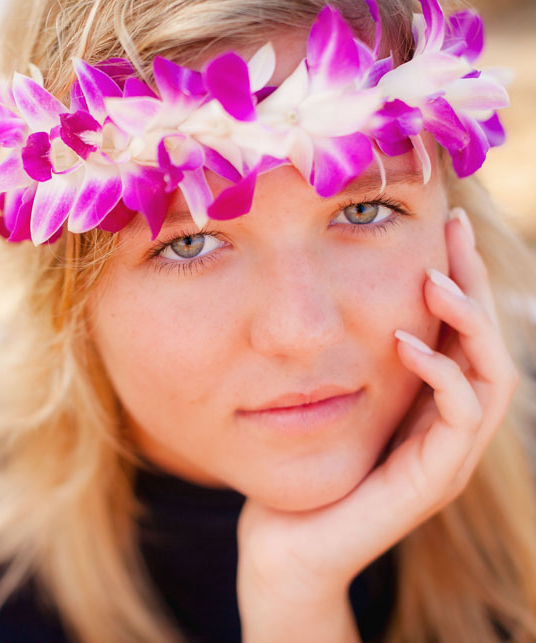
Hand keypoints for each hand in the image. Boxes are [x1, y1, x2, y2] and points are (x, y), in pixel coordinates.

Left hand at [236, 208, 520, 635]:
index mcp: (429, 406)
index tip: (445, 224)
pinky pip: (461, 417)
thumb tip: (327, 291)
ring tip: (432, 281)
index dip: (462, 277)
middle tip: (453, 233)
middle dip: (476, 284)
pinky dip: (441, 373)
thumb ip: (344, 357)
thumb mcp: (323, 398)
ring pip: (493, 375)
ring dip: (469, 322)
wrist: (283, 544)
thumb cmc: (298, 469)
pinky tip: (403, 341)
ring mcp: (447, 456)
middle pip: (490, 343)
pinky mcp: (433, 480)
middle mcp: (450, 428)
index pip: (465, 332)